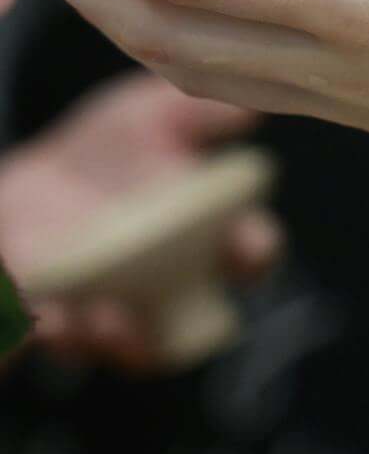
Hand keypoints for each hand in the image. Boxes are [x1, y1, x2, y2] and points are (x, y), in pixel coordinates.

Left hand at [0, 77, 283, 371]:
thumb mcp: (145, 117)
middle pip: (198, 320)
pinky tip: (52, 315)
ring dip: (124, 338)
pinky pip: (65, 340)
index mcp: (206, 237)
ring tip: (106, 316)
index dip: (256, 251)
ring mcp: (115, 311)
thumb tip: (250, 108)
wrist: (27, 185)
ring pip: (134, 345)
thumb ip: (195, 113)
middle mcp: (169, 286)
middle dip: (193, 321)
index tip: (249, 243)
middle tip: (175, 301)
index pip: (249, 254)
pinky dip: (61, 333)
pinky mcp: (60, 323)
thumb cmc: (103, 155)